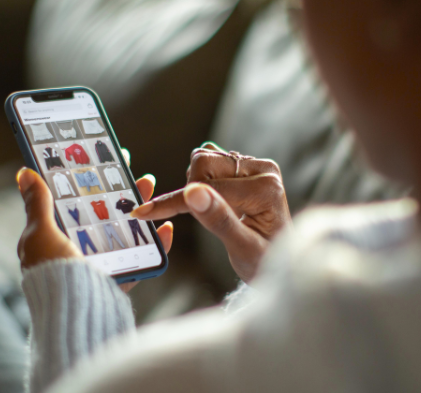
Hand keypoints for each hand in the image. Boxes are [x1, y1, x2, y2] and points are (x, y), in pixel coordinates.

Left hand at [17, 148, 172, 292]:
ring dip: (141, 208)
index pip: (74, 201)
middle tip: (134, 171)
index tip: (104, 160)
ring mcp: (102, 264)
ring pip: (126, 230)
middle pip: (105, 213)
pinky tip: (166, 228)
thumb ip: (38, 204)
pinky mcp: (121, 279)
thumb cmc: (52, 273)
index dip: (89, 180)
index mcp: (56, 238)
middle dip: (121, 191)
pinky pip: (143, 258)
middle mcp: (78, 250)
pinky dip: (157, 244)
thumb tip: (24, 173)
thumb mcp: (40, 234)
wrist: (73, 314)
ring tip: (150, 186)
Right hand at [131, 143, 290, 281]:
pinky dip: (199, 182)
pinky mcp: (246, 166)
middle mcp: (264, 170)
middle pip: (203, 163)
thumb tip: (192, 193)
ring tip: (212, 213)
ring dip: (195, 186)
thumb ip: (219, 221)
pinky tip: (211, 203)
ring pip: (203, 159)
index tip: (144, 212)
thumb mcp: (243, 249)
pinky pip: (208, 162)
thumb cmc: (264, 261)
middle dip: (190, 191)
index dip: (174, 203)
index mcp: (267, 189)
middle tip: (201, 218)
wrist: (277, 260)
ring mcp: (255, 165)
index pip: (209, 188)